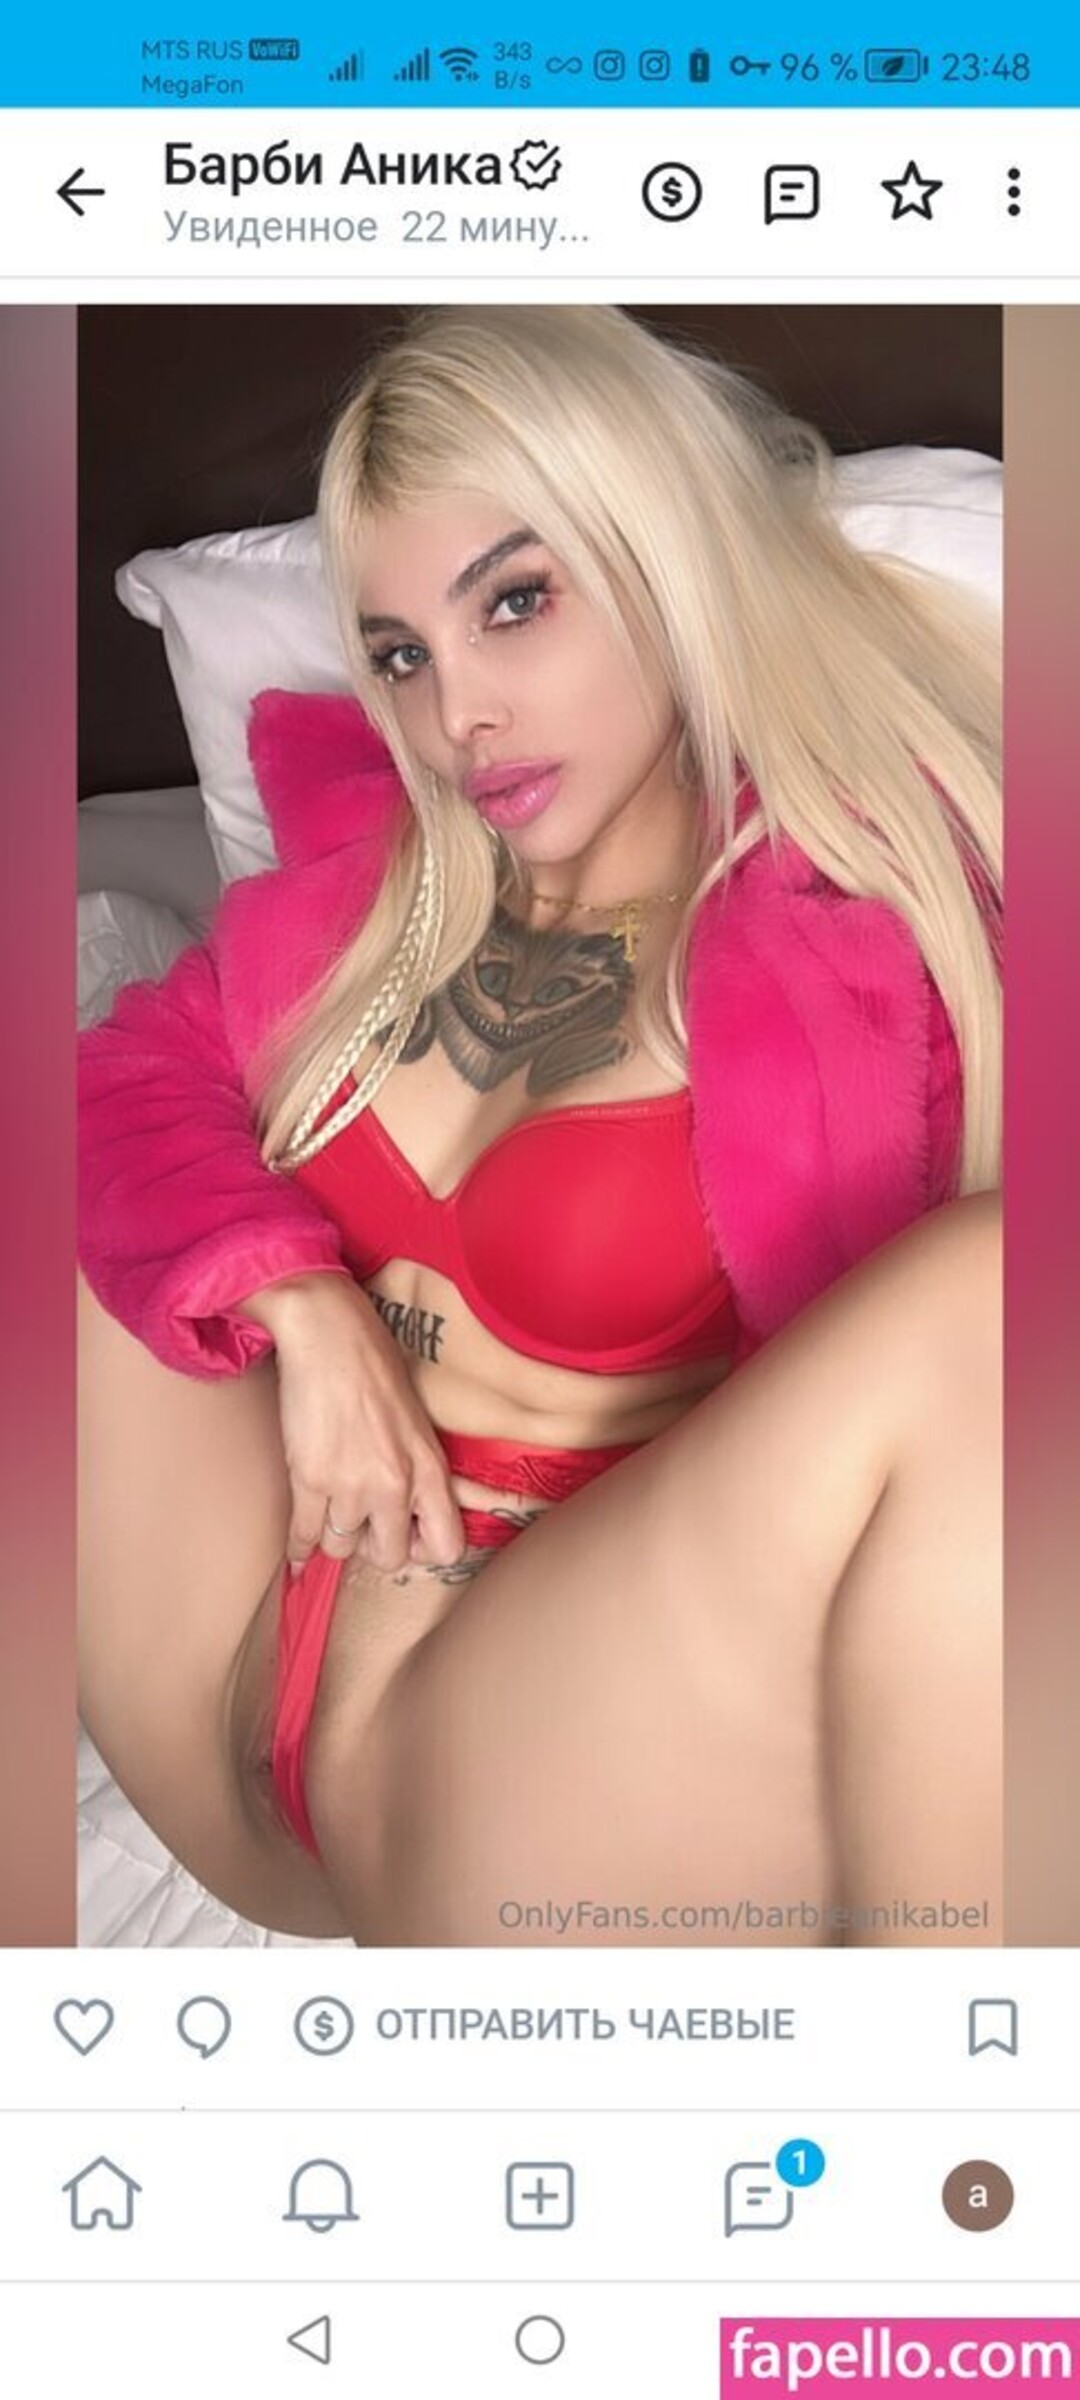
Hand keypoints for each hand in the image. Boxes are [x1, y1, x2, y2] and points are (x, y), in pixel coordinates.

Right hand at [236, 1273, 465, 1573]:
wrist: (331, 1335)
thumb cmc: (375, 1366)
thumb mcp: (417, 1421)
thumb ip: (422, 1469)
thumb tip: (437, 1507)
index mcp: (430, 1469)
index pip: (446, 1547)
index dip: (425, 1549)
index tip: (408, 1536)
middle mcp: (396, 1485)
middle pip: (389, 1557)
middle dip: (373, 1545)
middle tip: (363, 1524)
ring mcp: (351, 1486)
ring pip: (341, 1549)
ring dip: (335, 1533)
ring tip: (332, 1510)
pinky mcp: (310, 1480)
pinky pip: (304, 1536)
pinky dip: (299, 1546)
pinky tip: (299, 1549)